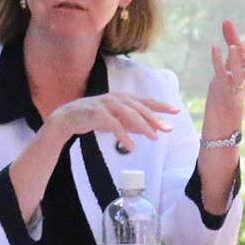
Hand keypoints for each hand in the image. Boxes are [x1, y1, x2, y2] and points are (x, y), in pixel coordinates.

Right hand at [49, 92, 178, 153]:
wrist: (67, 118)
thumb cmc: (94, 118)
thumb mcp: (117, 121)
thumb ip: (133, 124)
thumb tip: (153, 130)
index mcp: (122, 98)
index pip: (146, 101)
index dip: (161, 106)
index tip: (176, 110)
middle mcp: (116, 98)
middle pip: (140, 108)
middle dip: (155, 118)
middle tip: (168, 129)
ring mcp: (106, 104)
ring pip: (130, 115)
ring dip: (143, 127)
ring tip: (154, 138)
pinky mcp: (97, 114)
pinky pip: (114, 125)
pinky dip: (124, 136)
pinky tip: (131, 147)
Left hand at [205, 21, 244, 126]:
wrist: (223, 95)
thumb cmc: (234, 72)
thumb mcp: (236, 55)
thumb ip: (232, 38)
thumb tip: (225, 20)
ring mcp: (237, 83)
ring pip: (239, 77)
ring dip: (236, 61)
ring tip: (232, 47)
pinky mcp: (223, 85)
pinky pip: (221, 74)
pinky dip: (217, 60)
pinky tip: (215, 47)